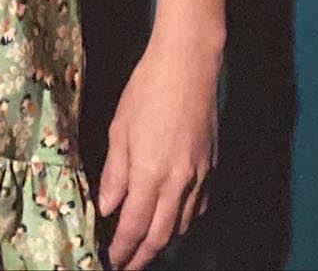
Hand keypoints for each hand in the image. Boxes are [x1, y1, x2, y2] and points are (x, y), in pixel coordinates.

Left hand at [96, 32, 220, 269]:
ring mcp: (199, 176)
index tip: (111, 260)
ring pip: (182, 224)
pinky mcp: (211, 167)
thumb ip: (115, 173)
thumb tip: (106, 207)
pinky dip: (183, 220)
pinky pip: (198, 206)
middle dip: (142, 255)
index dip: (122, 248)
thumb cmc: (147, 90)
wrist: (188, 66)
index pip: (135, 225)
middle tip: (127, 265)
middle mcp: (179, 182)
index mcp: (151, 173)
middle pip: (161, 234)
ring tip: (145, 245)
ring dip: (163, 240)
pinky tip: (173, 216)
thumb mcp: (119, 129)